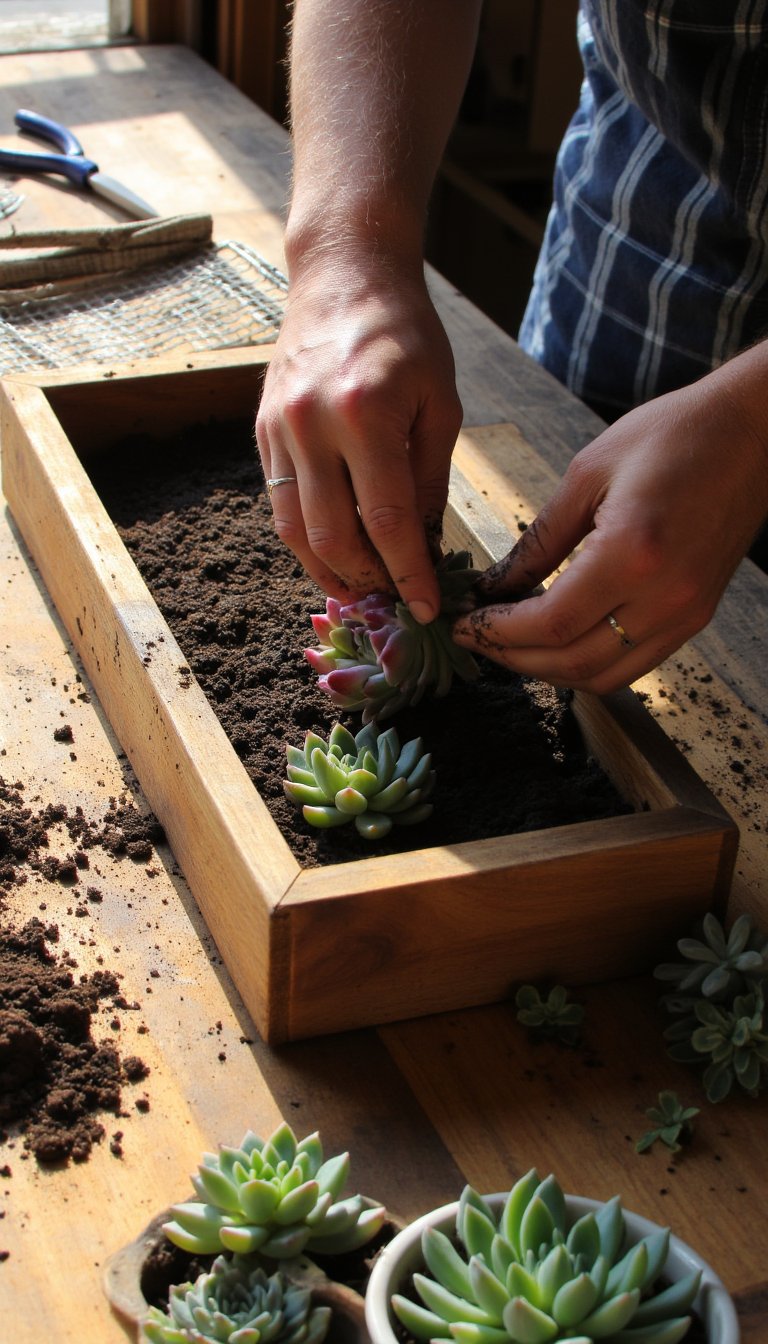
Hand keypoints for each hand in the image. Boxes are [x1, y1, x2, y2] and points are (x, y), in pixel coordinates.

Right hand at [255, 259, 462, 623]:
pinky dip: (305, 539)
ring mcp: (279, 430)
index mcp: (367, 417)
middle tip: (393, 603)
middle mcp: (312, 426)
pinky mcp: (262, 431)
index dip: (408, 575)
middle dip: (367, 583)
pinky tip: (333, 554)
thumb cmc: (408, 336)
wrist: (344, 275)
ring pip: (294, 532)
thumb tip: (422, 550)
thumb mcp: (440, 404)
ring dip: (328, 572)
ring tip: (360, 592)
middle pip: (333, 538)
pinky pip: (279, 503)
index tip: (427, 609)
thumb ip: (428, 480)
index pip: (387, 523)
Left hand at [452, 364, 767, 693]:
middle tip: (473, 639)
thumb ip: (538, 541)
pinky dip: (588, 664)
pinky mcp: (696, 616)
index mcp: (632, 553)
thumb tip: (493, 587)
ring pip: (603, 676)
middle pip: (573, 663)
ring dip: (548, 671)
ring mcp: (686, 613)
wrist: (752, 432)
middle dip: (513, 659)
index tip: (463, 624)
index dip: (499, 634)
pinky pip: (633, 665)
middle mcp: (664, 596)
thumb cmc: (674, 434)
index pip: (551, 623)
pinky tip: (556, 640)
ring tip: (508, 646)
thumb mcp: (588, 473)